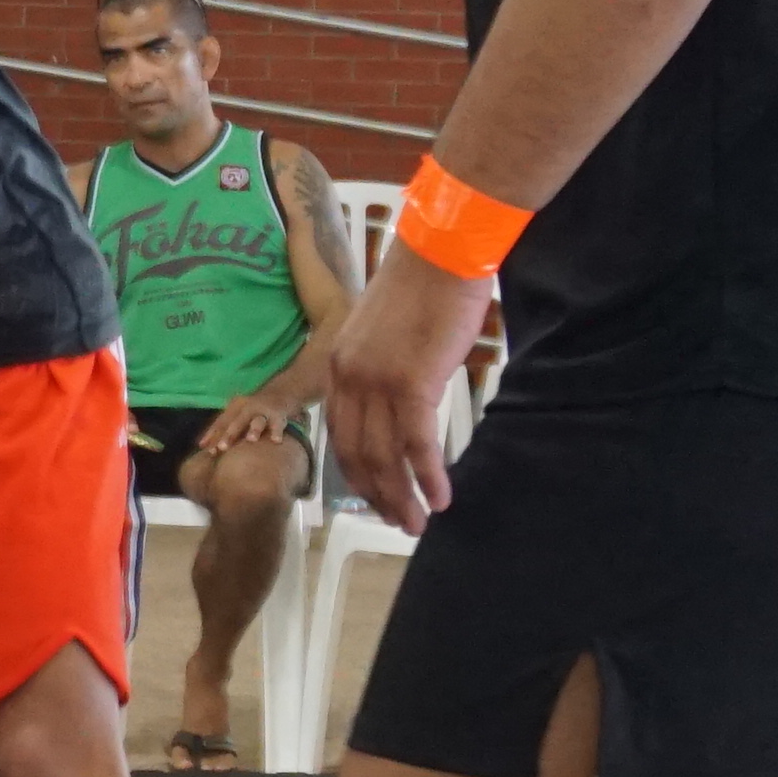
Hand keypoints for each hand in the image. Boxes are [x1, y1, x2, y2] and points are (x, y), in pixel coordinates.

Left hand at [321, 263, 492, 528]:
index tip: (377, 496)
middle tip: (399, 522)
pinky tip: (441, 498)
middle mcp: (347, 379)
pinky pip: (417, 445)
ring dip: (403, 496)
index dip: (358, 473)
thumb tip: (400, 402)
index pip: (340, 435)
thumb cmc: (422, 288)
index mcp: (336, 367)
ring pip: (385, 458)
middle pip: (357, 455)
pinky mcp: (412, 384)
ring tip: (419, 522)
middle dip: (378, 495)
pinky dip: (429, 476)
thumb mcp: (383, 333)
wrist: (441, 254)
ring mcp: (377, 383)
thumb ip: (381, 369)